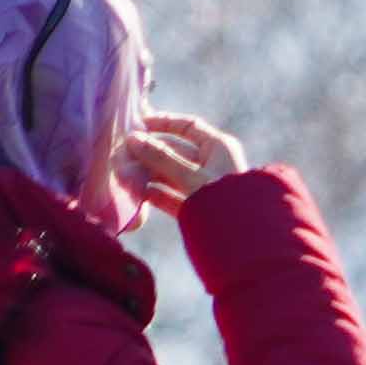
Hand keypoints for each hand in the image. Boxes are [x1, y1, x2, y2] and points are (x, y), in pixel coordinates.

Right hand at [124, 111, 248, 213]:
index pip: (188, 126)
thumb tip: (133, 139)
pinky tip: (133, 193)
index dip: (163, 123)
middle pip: (174, 151)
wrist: (245, 242)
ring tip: (121, 174)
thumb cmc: (224, 201)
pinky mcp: (195, 208)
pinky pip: (170, 196)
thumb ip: (161, 158)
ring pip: (169, 174)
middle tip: (120, 155)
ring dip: (146, 174)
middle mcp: (212, 164)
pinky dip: (153, 194)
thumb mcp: (191, 176)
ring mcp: (203, 186)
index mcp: (219, 148)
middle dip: (147, 153)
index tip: (137, 124)